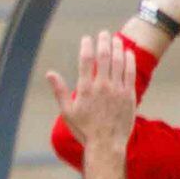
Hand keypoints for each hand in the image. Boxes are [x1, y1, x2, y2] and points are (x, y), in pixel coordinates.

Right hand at [47, 32, 137, 156]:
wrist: (106, 143)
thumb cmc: (84, 129)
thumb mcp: (67, 112)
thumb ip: (59, 90)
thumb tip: (49, 73)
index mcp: (85, 89)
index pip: (86, 60)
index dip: (86, 45)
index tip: (87, 38)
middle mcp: (102, 86)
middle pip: (104, 56)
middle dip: (103, 41)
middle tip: (103, 34)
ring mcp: (117, 89)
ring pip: (118, 61)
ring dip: (117, 47)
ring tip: (116, 39)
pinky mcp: (129, 94)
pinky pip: (130, 72)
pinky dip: (129, 60)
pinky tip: (127, 53)